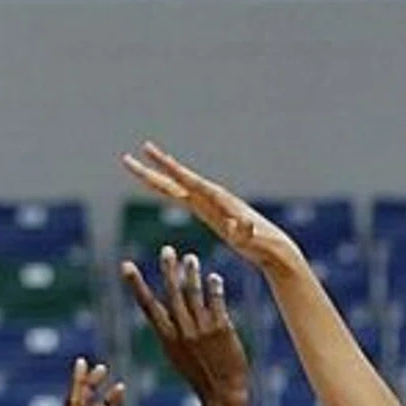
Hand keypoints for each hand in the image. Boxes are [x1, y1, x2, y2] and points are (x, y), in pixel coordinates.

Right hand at [119, 244, 249, 405]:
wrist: (223, 393)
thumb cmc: (201, 376)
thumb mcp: (179, 356)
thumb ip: (175, 333)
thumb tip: (170, 314)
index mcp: (167, 338)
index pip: (147, 305)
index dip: (136, 284)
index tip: (125, 266)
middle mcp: (182, 331)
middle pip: (172, 294)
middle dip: (168, 270)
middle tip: (167, 250)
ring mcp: (202, 330)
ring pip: (194, 295)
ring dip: (191, 274)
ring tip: (190, 258)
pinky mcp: (221, 330)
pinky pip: (216, 303)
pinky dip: (214, 288)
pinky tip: (213, 277)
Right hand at [122, 142, 302, 276]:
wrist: (276, 249)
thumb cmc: (266, 247)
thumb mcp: (256, 242)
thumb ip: (248, 233)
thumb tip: (243, 226)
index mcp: (219, 201)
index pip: (189, 181)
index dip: (169, 169)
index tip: (150, 155)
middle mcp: (213, 197)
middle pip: (177, 180)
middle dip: (153, 169)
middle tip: (128, 157)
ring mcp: (211, 204)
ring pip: (178, 187)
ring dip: (158, 176)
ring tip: (138, 163)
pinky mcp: (211, 213)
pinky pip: (185, 198)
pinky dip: (171, 189)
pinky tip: (163, 184)